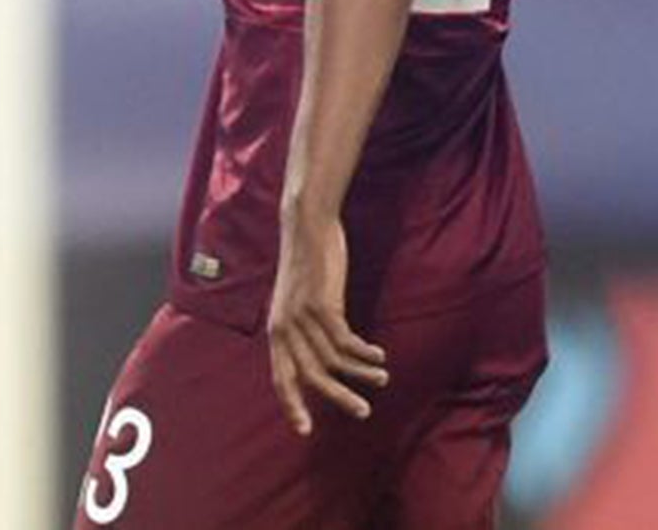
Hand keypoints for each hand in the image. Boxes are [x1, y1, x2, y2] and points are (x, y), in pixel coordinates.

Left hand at [266, 212, 388, 436]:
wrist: (305, 227)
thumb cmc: (305, 268)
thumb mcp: (296, 302)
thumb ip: (302, 331)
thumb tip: (318, 361)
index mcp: (276, 330)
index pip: (280, 377)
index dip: (292, 404)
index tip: (305, 430)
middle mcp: (284, 327)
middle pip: (312, 376)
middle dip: (338, 397)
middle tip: (363, 412)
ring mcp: (302, 316)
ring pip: (334, 360)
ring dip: (361, 373)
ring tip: (381, 379)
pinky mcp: (322, 304)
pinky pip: (347, 340)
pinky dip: (364, 352)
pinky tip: (378, 354)